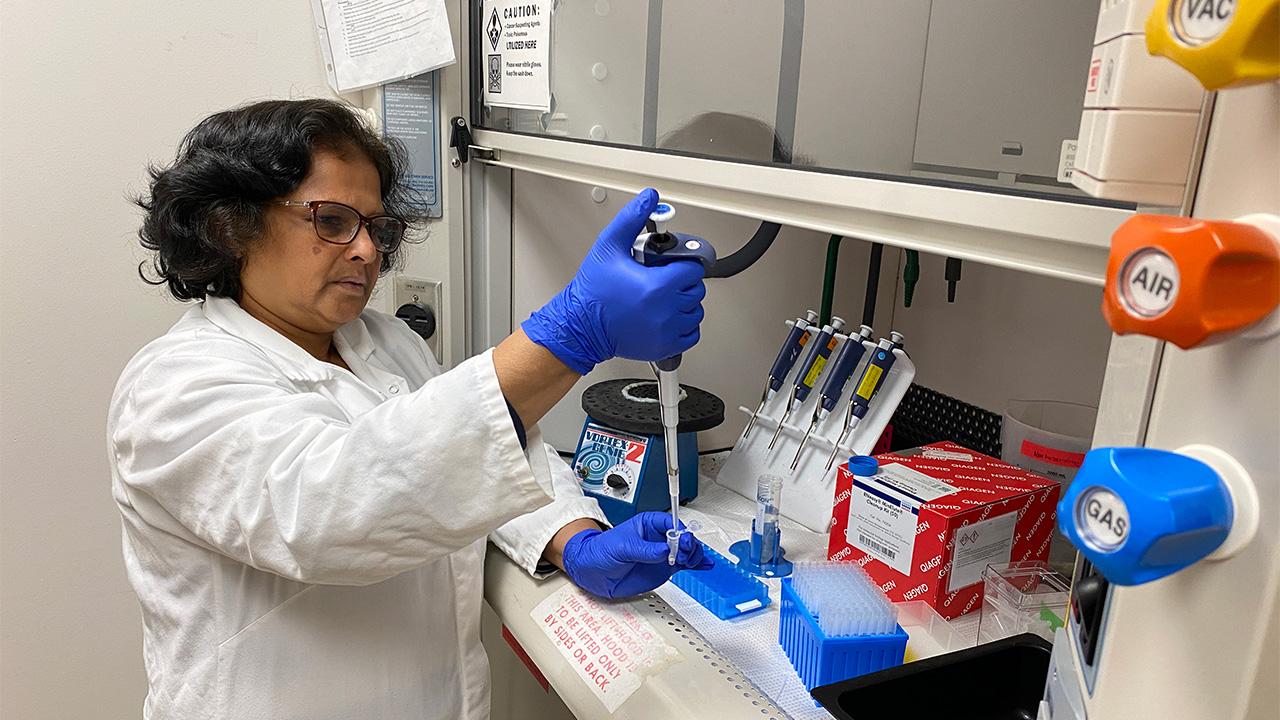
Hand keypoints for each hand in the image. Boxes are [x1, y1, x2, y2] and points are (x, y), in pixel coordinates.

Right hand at [521, 188, 706, 374]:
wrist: (580, 326)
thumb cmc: (592, 292)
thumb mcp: (609, 246)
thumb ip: (631, 219)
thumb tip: (649, 199)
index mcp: (657, 286)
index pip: (693, 269)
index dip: (683, 263)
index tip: (671, 265)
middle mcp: (666, 311)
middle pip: (696, 289)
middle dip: (682, 281)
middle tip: (663, 279)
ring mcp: (667, 331)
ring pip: (696, 311)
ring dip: (684, 303)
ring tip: (663, 297)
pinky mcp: (665, 346)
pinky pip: (691, 333)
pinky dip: (684, 325)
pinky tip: (666, 315)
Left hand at [560, 512, 712, 598]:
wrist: (592, 571)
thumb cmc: (601, 551)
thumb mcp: (622, 547)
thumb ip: (645, 550)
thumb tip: (664, 551)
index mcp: (649, 524)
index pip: (671, 524)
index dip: (680, 532)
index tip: (681, 542)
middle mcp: (659, 537)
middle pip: (683, 537)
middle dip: (689, 545)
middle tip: (684, 555)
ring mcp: (663, 553)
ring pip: (687, 551)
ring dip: (694, 555)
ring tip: (692, 562)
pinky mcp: (664, 568)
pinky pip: (684, 564)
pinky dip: (695, 564)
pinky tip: (704, 565)